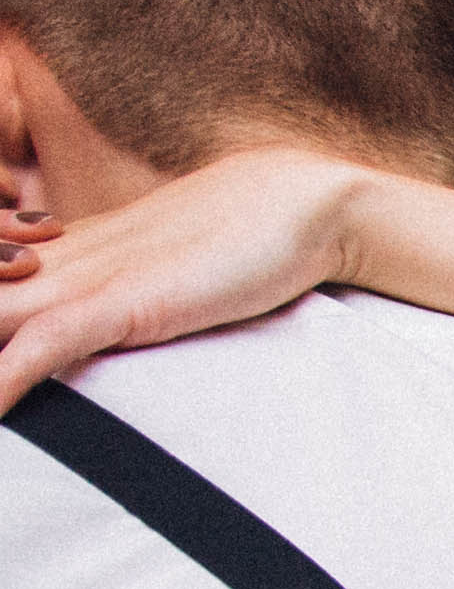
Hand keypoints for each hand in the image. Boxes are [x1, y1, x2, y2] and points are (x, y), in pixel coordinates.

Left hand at [0, 142, 374, 413]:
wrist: (291, 203)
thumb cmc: (232, 239)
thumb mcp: (149, 267)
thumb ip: (106, 289)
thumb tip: (82, 314)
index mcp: (46, 257)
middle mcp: (42, 264)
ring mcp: (73, 283)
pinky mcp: (112, 306)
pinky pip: (33, 351)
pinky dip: (3, 385)